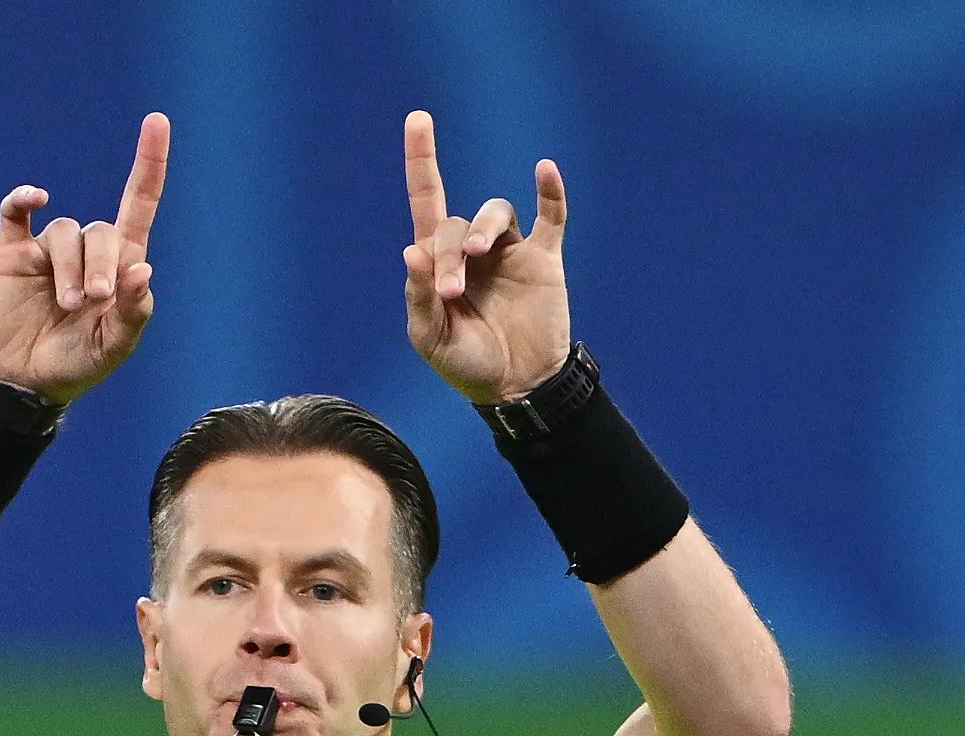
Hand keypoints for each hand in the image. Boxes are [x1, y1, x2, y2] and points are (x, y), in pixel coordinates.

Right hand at [0, 112, 167, 405]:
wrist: (20, 382)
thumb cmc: (74, 364)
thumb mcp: (111, 349)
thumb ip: (132, 314)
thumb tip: (142, 268)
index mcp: (118, 266)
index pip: (138, 205)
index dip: (149, 165)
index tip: (157, 122)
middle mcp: (86, 250)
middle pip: (101, 231)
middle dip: (101, 264)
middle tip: (92, 301)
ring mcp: (48, 249)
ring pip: (66, 231)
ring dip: (69, 267)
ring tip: (67, 305)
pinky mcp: (13, 251)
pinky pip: (16, 212)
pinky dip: (23, 198)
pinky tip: (36, 197)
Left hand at [399, 110, 570, 405]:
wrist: (517, 388)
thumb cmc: (468, 366)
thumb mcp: (431, 341)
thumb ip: (419, 298)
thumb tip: (412, 251)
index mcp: (439, 265)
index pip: (427, 203)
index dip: (422, 162)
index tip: (417, 118)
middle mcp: (474, 250)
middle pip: (456, 223)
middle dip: (449, 253)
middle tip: (451, 293)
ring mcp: (510, 252)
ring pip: (497, 212)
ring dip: (485, 227)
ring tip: (479, 256)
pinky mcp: (544, 258)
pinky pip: (552, 216)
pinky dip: (551, 192)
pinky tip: (544, 171)